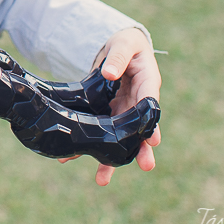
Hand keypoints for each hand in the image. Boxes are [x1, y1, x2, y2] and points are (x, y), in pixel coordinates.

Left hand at [57, 28, 161, 185]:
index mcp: (147, 84)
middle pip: (140, 130)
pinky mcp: (106, 113)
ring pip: (118, 137)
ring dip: (112, 159)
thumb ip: (117, 57)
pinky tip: (70, 158)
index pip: (150, 106)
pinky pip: (98, 130)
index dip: (152, 124)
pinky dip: (86, 144)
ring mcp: (122, 110)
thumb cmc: (126, 44)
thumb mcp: (123, 44)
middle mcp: (136, 102)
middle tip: (145, 166)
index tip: (153, 140)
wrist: (116, 47)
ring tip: (103, 179)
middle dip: (141, 149)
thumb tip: (109, 74)